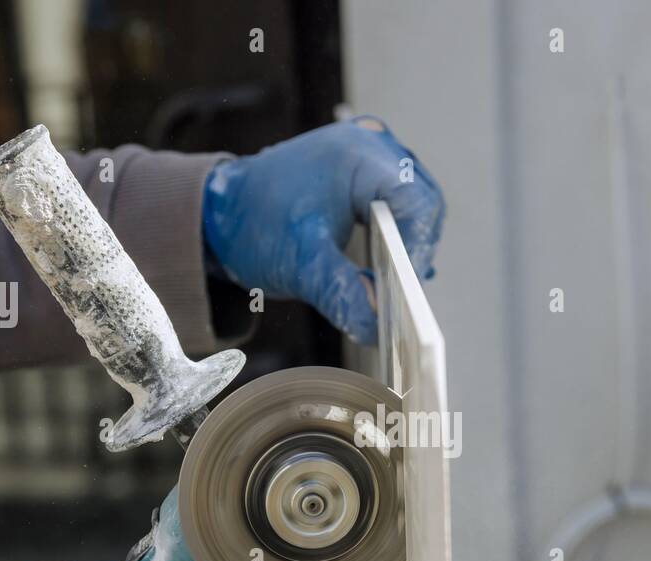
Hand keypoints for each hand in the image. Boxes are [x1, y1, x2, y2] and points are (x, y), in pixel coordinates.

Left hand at [202, 116, 445, 344]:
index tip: (405, 289)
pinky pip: (399, 201)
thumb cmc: (256, 225)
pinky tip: (386, 264)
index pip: (417, 201)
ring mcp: (371, 152)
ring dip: (409, 243)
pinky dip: (398, 234)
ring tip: (393, 283)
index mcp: (358, 155)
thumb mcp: (301, 264)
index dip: (418, 248)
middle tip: (399, 292)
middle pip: (422, 201)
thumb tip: (377, 326)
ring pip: (415, 203)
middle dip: (415, 249)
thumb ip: (341, 293)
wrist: (227, 209)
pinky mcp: (367, 169)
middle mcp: (371, 143)